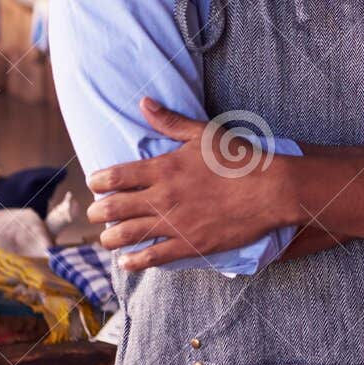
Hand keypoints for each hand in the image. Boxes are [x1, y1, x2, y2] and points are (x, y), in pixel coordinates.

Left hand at [86, 98, 293, 268]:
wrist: (269, 190)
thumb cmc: (239, 159)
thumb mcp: (204, 134)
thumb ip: (170, 120)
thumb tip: (143, 102)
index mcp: (164, 168)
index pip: (116, 176)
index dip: (99, 181)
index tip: (94, 184)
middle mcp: (163, 197)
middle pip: (114, 208)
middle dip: (98, 212)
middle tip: (94, 213)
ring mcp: (174, 223)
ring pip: (127, 235)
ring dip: (110, 238)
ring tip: (106, 239)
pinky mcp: (189, 244)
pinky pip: (152, 257)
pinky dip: (134, 261)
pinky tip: (126, 261)